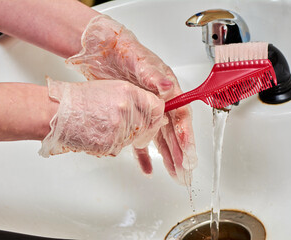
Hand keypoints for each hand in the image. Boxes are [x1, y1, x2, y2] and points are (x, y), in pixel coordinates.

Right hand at [39, 77, 166, 174]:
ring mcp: (119, 129)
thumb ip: (136, 99)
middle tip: (124, 125)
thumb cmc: (80, 100)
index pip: (157, 107)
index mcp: (128, 92)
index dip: (157, 115)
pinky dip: (112, 144)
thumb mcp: (112, 89)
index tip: (155, 119)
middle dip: (142, 129)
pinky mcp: (110, 145)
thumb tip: (156, 113)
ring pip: (134, 139)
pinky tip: (99, 134)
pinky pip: (120, 148)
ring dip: (125, 137)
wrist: (56, 113)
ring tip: (104, 126)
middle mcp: (126, 109)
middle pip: (148, 126)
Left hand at [65, 15, 196, 184]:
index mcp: (167, 89)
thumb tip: (169, 87)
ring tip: (176, 174)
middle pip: (174, 132)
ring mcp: (147, 110)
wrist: (102, 51)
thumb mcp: (138, 62)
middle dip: (180, 153)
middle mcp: (161, 102)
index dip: (186, 137)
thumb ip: (154, 76)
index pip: (181, 117)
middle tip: (185, 173)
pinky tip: (148, 167)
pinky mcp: (134, 117)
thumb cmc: (124, 52)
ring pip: (160, 138)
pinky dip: (144, 154)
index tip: (188, 155)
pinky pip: (141, 139)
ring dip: (168, 156)